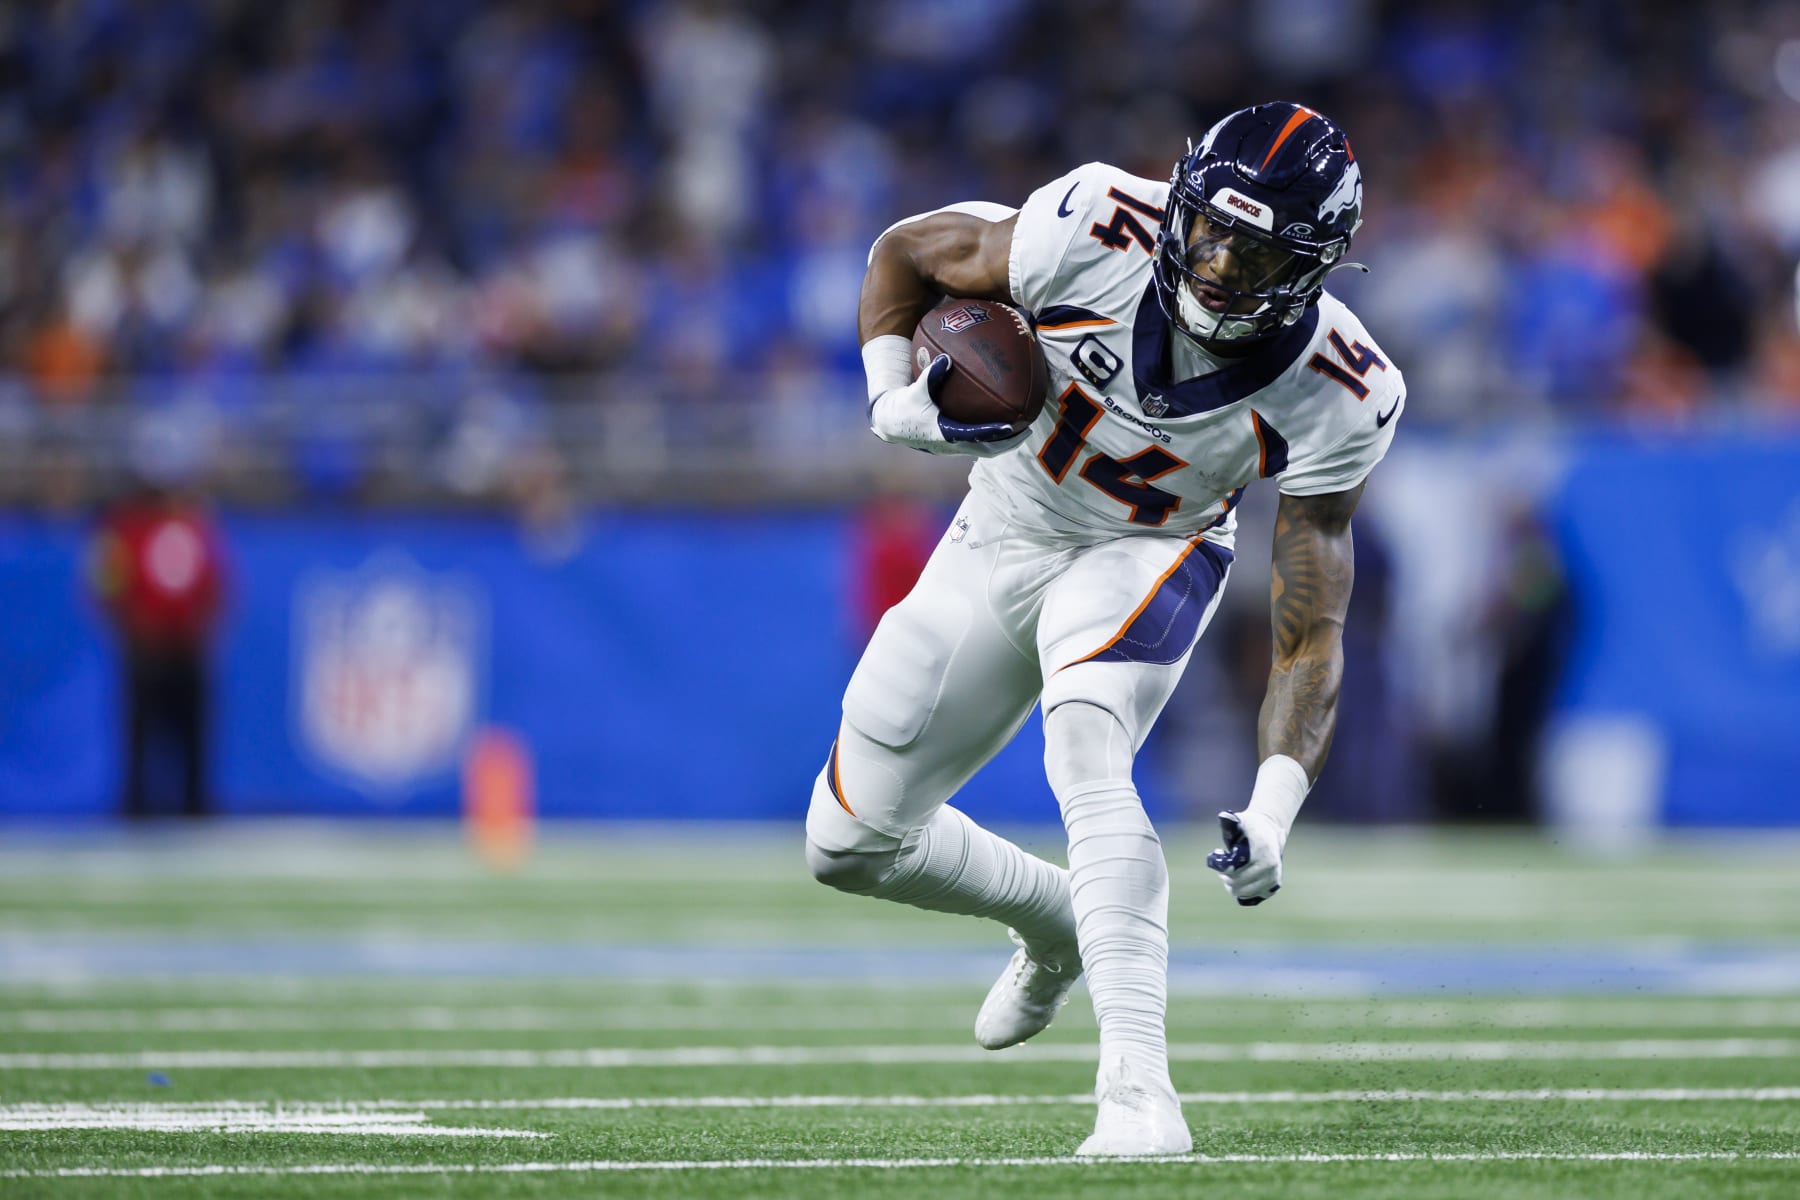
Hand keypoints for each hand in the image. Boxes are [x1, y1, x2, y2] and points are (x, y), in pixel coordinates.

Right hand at [868, 354, 1026, 446]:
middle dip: (1008, 444)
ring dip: (1003, 445)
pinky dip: (991, 440)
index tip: (1010, 427)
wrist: (891, 424)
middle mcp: (951, 446)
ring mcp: (953, 449)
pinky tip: (1002, 428)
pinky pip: (978, 446)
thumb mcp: (916, 390)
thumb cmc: (904, 406)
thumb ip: (932, 375)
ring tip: (1021, 432)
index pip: (974, 436)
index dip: (993, 432)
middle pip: (987, 450)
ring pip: (984, 451)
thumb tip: (946, 357)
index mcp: (944, 434)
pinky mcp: (953, 447)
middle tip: (1027, 431)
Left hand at [1205, 809, 1284, 905]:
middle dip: (1227, 879)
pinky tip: (1239, 882)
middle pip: (1240, 884)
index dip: (1225, 871)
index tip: (1220, 863)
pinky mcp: (1275, 885)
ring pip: (1247, 893)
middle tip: (1222, 872)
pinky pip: (1255, 896)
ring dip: (1233, 887)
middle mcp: (1271, 867)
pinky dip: (1244, 892)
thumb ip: (1230, 821)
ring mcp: (1274, 877)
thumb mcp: (1240, 820)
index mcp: (1263, 852)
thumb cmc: (1251, 826)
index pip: (1237, 872)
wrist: (1272, 831)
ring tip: (1228, 877)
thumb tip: (1222, 817)